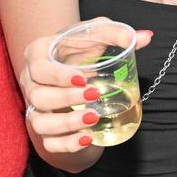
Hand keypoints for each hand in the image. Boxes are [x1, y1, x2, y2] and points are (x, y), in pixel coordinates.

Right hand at [21, 19, 151, 153]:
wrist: (74, 74)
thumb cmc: (82, 50)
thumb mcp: (97, 35)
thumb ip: (118, 33)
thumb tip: (145, 37)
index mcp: (37, 56)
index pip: (39, 67)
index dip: (58, 75)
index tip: (84, 78)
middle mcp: (31, 83)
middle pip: (38, 96)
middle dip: (65, 98)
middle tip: (95, 94)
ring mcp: (36, 108)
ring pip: (40, 123)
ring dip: (65, 124)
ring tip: (93, 118)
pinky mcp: (46, 130)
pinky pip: (50, 143)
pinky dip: (67, 144)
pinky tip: (87, 138)